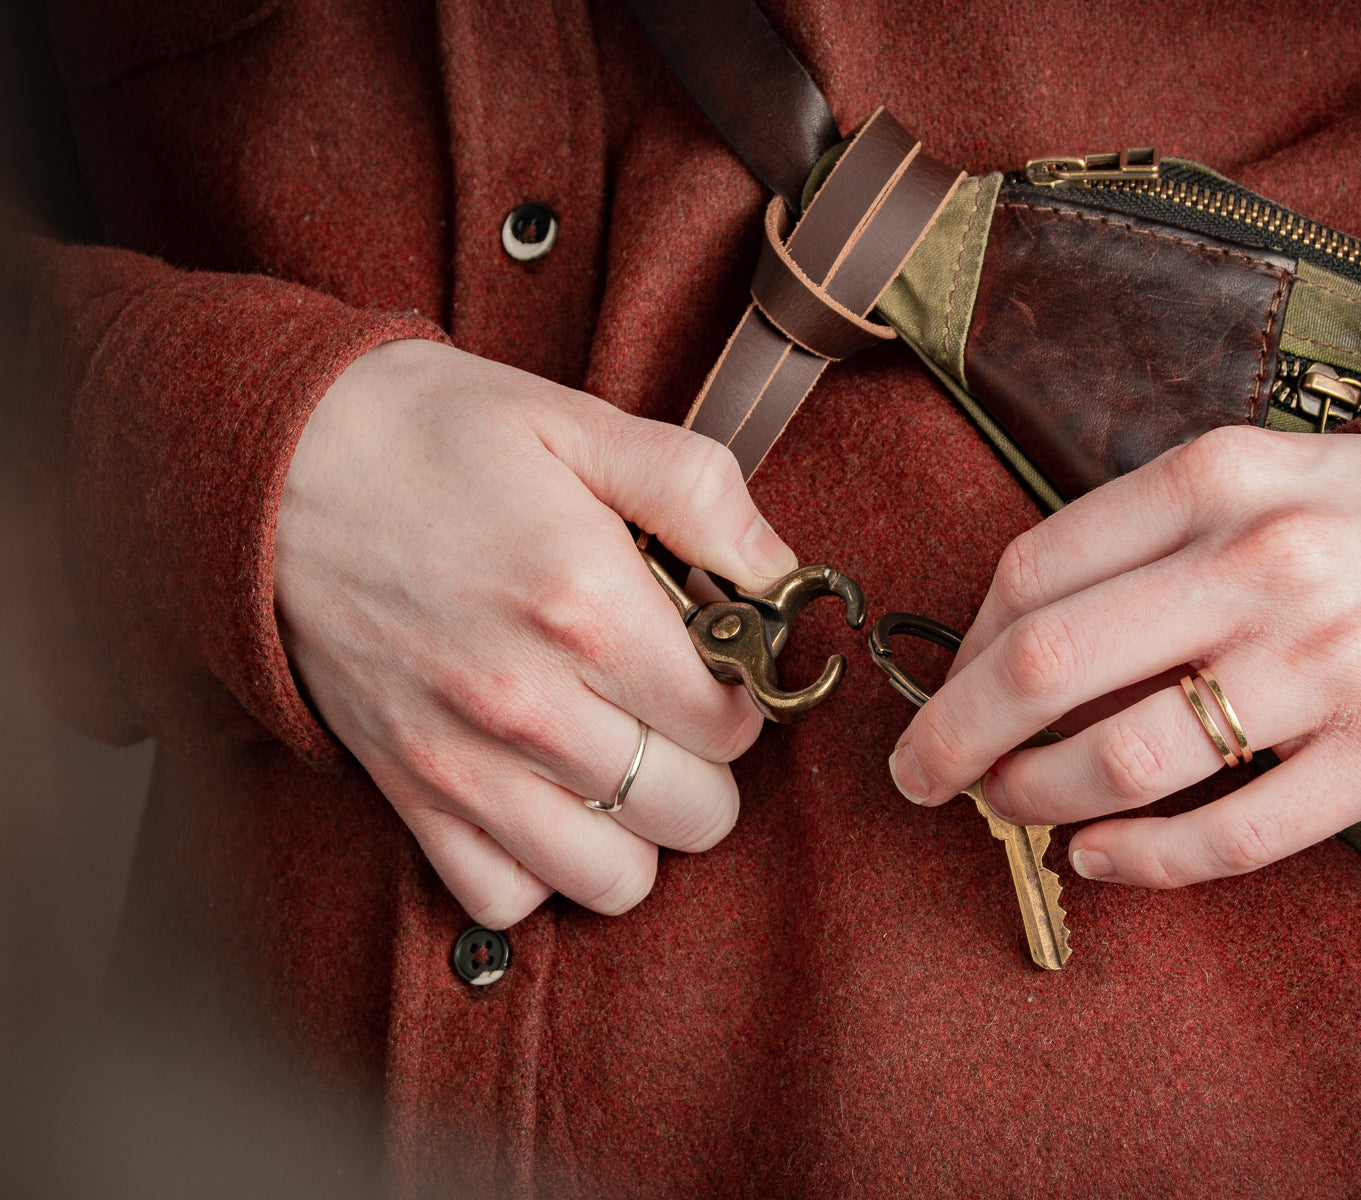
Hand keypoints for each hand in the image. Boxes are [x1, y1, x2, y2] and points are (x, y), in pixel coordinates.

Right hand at [274, 340, 796, 926]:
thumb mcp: (581, 425)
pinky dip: (541, 867)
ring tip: (620, 758)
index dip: (744, 693)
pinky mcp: (408, 792)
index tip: (718, 661)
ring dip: (638, 831)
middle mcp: (531, 705)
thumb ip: (701, 494)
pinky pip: (506, 896)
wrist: (276, 463)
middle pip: (696, 813)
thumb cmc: (433, 437)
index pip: (735, 724)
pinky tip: (547, 797)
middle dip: (706, 764)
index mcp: (590, 609)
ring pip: (616, 880)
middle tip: (673, 706)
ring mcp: (464, 763)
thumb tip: (784, 571)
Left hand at [888, 427, 1360, 887]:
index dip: (959, 648)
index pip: (1032, 571)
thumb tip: (1002, 639)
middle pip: (1047, 663)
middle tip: (918, 777)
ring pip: (1125, 759)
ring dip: (1037, 798)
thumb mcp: (1251, 478)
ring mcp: (1327, 664)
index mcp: (1214, 480)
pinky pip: (1231, 836)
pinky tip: (1098, 858)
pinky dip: (1141, 861)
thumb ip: (1133, 536)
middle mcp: (1263, 564)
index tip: (942, 690)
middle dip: (952, 735)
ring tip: (1013, 807)